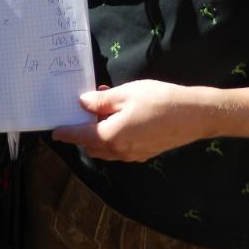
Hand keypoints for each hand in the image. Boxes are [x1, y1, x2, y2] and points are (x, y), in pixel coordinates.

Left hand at [52, 79, 213, 161]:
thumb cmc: (159, 101)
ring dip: (98, 135)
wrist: (194, 115)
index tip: (54, 132)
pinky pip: (120, 149)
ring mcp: (133, 155)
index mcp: (111, 136)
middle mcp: (119, 151)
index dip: (66, 132)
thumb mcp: (126, 94)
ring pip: (106, 149)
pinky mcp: (145, 153)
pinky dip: (112, 137)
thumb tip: (82, 103)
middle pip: (92, 145)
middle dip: (82, 133)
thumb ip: (101, 101)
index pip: (81, 136)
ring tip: (102, 110)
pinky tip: (119, 119)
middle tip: (81, 111)